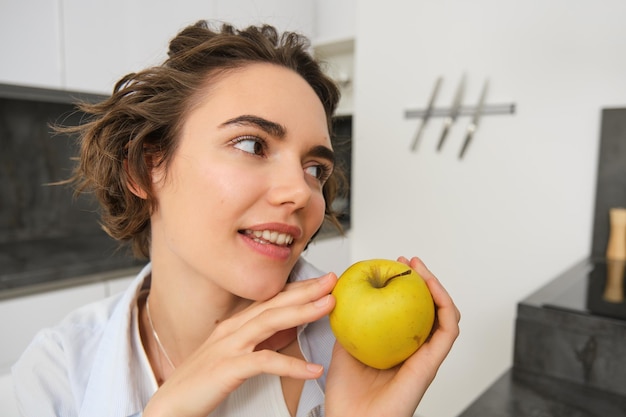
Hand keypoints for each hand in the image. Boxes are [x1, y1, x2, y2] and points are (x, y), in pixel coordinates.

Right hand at [143, 272, 336, 416]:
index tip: (322, 282)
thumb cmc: (201, 383)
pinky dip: (290, 365)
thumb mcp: (233, 356)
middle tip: (333, 281)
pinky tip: (312, 368)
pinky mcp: (227, 368)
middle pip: (274, 303)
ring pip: (271, 321)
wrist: (169, 406)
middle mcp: (232, 330)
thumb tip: (286, 333)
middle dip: (305, 290)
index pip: (270, 300)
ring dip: (302, 311)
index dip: (297, 289)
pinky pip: (264, 363)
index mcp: (234, 325)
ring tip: (328, 306)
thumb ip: (258, 342)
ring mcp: (228, 346)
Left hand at [324, 256, 459, 416]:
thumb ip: (350, 324)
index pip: (410, 312)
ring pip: (445, 316)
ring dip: (437, 288)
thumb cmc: (346, 394)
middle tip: (409, 261)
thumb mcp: (345, 347)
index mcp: (398, 347)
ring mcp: (426, 357)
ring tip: (421, 269)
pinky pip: (448, 332)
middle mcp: (416, 351)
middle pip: (431, 310)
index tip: (394, 265)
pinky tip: (431, 289)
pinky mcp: (432, 365)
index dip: (407, 287)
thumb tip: (346, 294)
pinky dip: (445, 307)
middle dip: (424, 281)